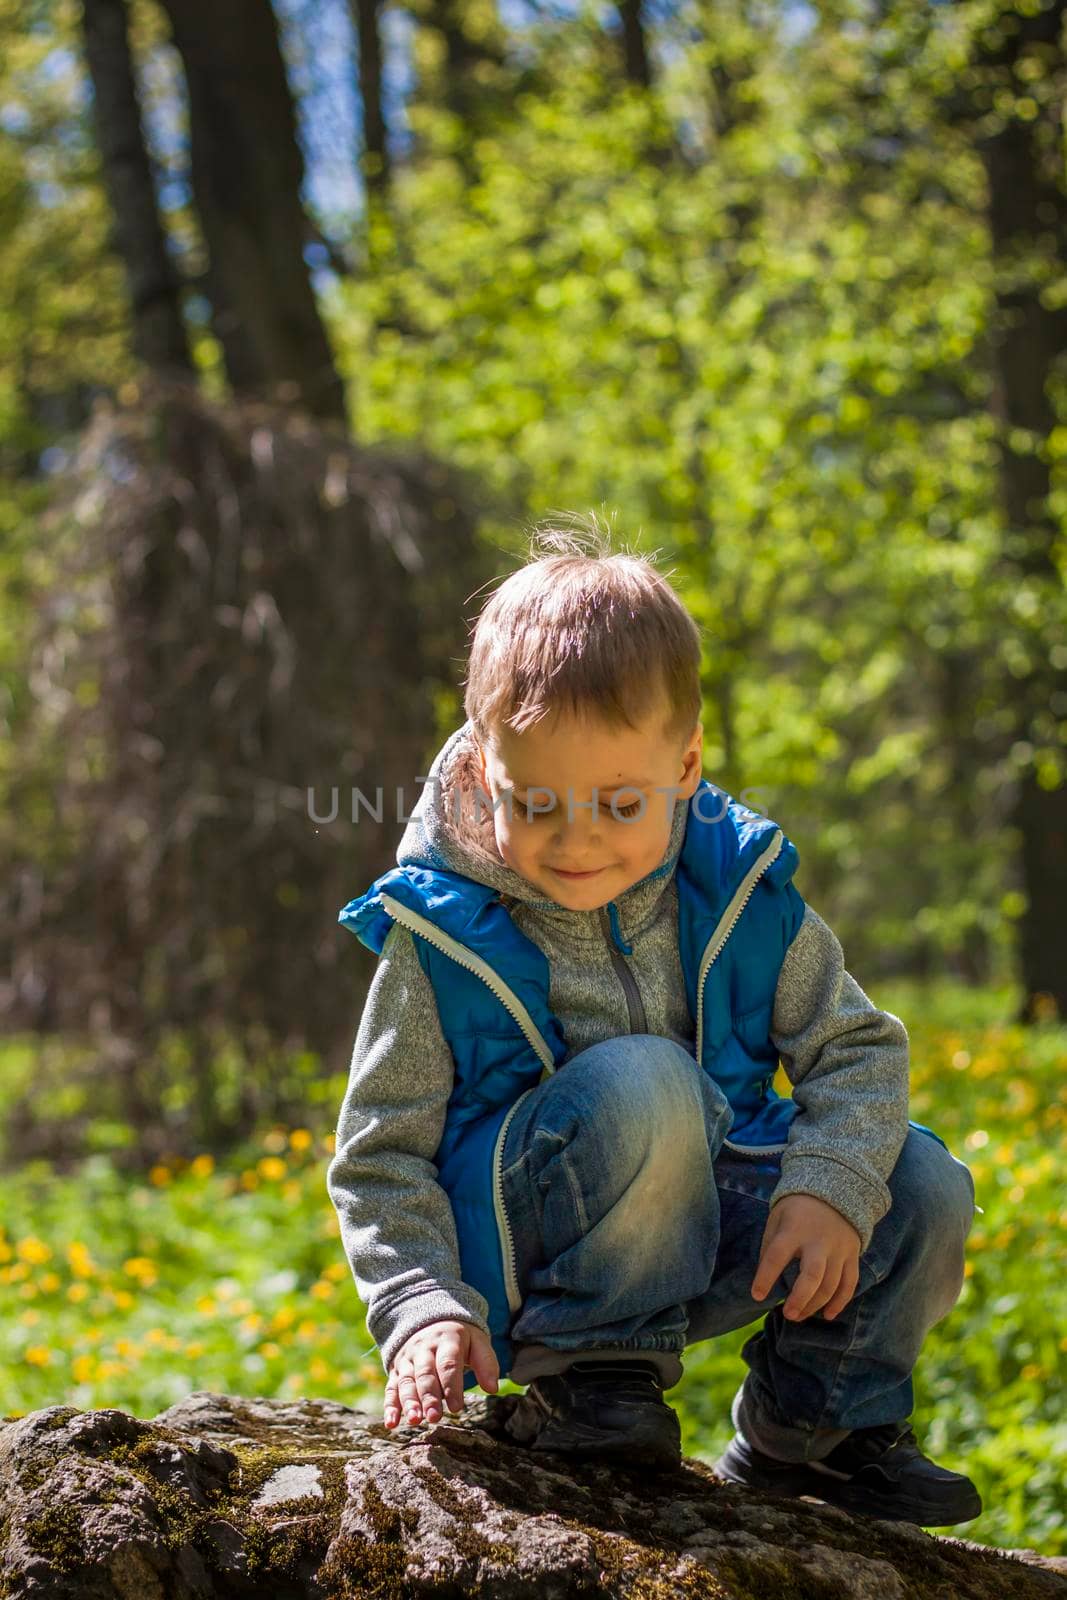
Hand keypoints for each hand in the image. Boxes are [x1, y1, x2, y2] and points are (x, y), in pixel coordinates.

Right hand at [384, 1320, 499, 1429]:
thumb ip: (486, 1363)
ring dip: (409, 1402)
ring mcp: (408, 1359)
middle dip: (429, 1396)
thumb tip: (493, 1388)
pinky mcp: (396, 1370)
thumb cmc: (459, 1338)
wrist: (429, 1318)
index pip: (448, 1364)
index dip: (452, 1386)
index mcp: (446, 1340)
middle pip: (425, 1374)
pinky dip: (390, 1406)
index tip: (458, 1408)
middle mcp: (424, 1349)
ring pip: (407, 1381)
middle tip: (434, 1417)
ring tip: (415, 1420)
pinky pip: (392, 1387)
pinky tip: (391, 1423)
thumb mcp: (477, 1341)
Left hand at [750, 1193, 860, 1322]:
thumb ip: (771, 1244)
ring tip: (798, 1315)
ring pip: (831, 1284)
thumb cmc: (798, 1209)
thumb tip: (766, 1277)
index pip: (777, 1255)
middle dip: (800, 1299)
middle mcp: (818, 1240)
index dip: (765, 1277)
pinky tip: (827, 1315)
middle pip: (812, 1275)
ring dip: (815, 1305)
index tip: (757, 1295)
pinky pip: (849, 1284)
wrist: (836, 1189)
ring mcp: (838, 1249)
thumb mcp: (778, 1217)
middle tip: (788, 1314)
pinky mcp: (852, 1255)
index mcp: (794, 1229)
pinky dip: (840, 1302)